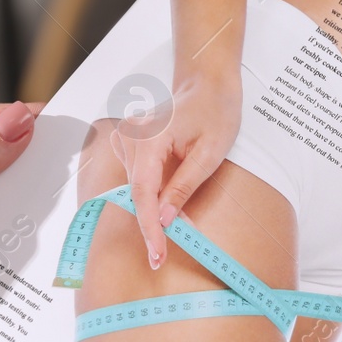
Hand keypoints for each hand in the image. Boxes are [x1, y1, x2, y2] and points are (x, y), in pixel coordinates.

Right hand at [108, 76, 241, 268]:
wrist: (208, 86)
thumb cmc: (215, 112)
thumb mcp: (209, 154)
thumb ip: (184, 187)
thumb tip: (164, 219)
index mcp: (149, 137)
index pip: (143, 192)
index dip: (149, 227)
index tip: (156, 254)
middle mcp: (130, 136)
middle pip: (137, 193)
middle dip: (154, 223)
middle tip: (166, 250)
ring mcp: (126, 137)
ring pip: (136, 188)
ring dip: (155, 207)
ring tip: (180, 215)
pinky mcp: (128, 142)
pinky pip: (136, 178)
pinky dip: (152, 193)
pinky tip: (169, 193)